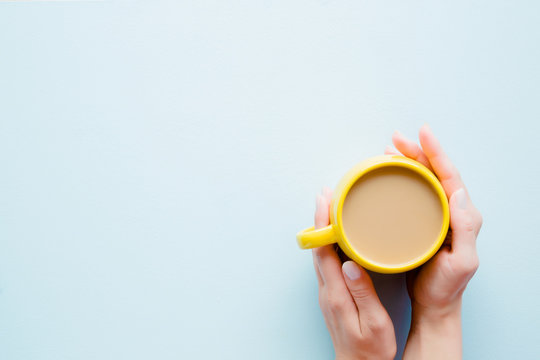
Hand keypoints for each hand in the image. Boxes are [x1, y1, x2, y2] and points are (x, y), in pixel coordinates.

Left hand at [312, 188, 395, 359]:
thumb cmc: (371, 349)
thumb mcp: (373, 323)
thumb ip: (362, 293)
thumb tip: (349, 263)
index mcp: (336, 293)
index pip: (323, 250)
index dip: (322, 223)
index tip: (325, 200)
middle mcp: (326, 289)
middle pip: (317, 246)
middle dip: (320, 218)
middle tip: (326, 194)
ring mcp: (327, 292)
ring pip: (320, 252)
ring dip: (322, 229)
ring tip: (330, 207)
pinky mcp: (332, 294)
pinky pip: (325, 261)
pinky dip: (328, 242)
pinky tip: (337, 236)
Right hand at [385, 125, 482, 358]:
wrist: (434, 304)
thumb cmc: (446, 286)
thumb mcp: (462, 261)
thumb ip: (464, 228)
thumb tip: (458, 190)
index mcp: (463, 215)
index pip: (449, 175)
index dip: (436, 152)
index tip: (421, 134)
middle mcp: (451, 211)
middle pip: (434, 172)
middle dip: (416, 152)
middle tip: (395, 140)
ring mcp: (435, 216)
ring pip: (423, 180)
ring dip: (408, 161)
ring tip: (389, 151)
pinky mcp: (421, 222)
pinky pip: (414, 193)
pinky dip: (401, 178)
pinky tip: (390, 174)